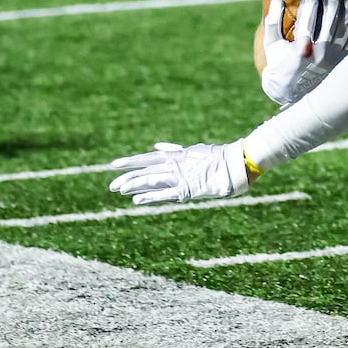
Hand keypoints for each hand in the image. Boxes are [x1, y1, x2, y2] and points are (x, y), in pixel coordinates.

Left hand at [109, 141, 247, 204]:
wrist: (236, 162)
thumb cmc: (217, 157)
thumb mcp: (192, 150)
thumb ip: (174, 150)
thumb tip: (157, 147)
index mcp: (176, 155)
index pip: (148, 158)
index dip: (131, 162)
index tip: (114, 165)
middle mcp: (175, 164)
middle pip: (146, 170)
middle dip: (127, 177)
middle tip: (111, 185)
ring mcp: (180, 176)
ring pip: (151, 180)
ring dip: (134, 185)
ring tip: (118, 191)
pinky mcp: (187, 188)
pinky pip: (165, 194)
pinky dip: (150, 196)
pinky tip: (137, 200)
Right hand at [261, 0, 347, 105]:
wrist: (293, 96)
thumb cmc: (279, 68)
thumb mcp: (271, 48)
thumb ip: (272, 24)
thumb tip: (276, 0)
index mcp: (300, 51)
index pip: (307, 20)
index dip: (309, 4)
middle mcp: (319, 54)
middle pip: (330, 21)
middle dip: (332, 0)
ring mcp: (334, 59)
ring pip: (345, 29)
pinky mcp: (342, 63)